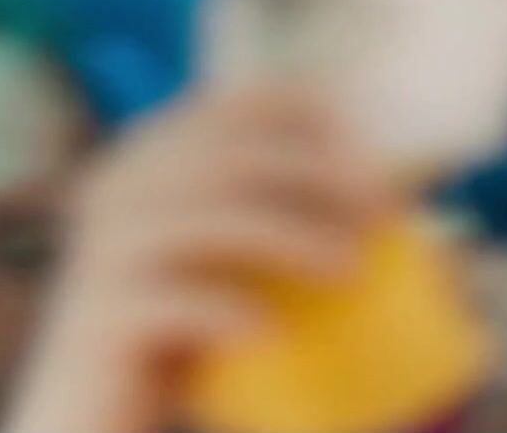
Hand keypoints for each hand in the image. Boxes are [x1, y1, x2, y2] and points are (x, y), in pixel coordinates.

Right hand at [0, 83, 393, 432]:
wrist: (94, 401)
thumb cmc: (178, 327)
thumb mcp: (227, 262)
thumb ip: (284, 224)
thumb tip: (411, 220)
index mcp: (149, 158)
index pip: (235, 105)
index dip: (313, 121)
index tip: (375, 169)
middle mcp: (117, 190)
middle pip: (225, 154)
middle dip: (314, 173)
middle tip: (377, 217)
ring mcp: (103, 251)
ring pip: (200, 221)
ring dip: (286, 236)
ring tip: (347, 269)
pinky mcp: (100, 315)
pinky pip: (167, 301)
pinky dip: (222, 310)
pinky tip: (267, 331)